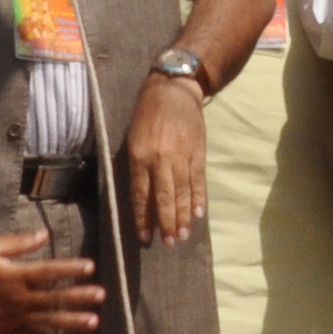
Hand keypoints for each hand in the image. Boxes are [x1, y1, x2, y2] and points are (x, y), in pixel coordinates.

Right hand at [0, 227, 105, 333]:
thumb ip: (19, 243)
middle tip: (101, 295)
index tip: (90, 267)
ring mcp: (10, 318)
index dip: (71, 269)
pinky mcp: (3, 333)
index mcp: (14, 275)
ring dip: (72, 321)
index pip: (49, 271)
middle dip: (80, 296)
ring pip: (47, 320)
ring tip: (94, 322)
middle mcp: (16, 298)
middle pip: (54, 297)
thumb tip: (45, 235)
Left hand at [121, 69, 207, 243]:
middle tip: (170, 243)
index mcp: (140, 156)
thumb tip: (143, 200)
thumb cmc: (147, 115)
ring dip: (183, 216)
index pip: (141, 194)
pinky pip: (198, 180)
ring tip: (183, 236)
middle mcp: (160, 158)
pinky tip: (198, 214)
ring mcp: (182, 156)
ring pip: (182, 192)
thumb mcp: (133, 139)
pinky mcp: (198, 153)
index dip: (143, 217)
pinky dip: (199, 198)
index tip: (145, 238)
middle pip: (164, 197)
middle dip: (166, 223)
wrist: (173, 90)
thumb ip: (137, 168)